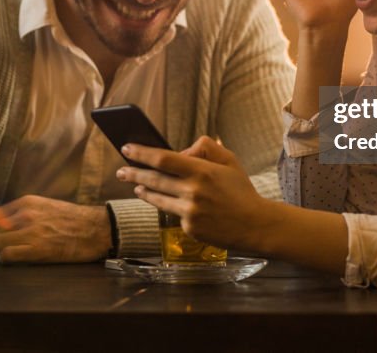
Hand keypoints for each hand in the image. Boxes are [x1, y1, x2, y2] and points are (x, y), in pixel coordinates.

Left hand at [0, 196, 111, 262]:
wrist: (96, 229)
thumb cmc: (74, 220)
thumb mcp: (46, 206)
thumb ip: (25, 212)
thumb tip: (5, 224)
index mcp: (27, 203)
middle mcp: (25, 215)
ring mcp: (30, 231)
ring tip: (2, 256)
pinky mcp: (37, 249)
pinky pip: (6, 255)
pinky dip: (4, 260)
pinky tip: (12, 261)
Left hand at [116, 137, 277, 252]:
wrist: (255, 225)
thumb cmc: (241, 190)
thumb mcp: (229, 160)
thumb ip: (206, 148)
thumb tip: (180, 152)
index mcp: (202, 171)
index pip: (163, 159)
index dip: (142, 153)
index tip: (127, 148)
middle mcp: (192, 191)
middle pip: (154, 179)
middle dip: (133, 173)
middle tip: (121, 170)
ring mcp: (190, 212)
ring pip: (157, 198)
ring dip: (143, 190)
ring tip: (134, 185)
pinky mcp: (189, 228)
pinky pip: (172, 213)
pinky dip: (165, 205)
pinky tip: (158, 200)